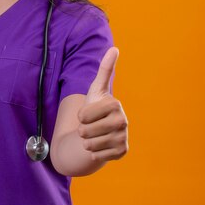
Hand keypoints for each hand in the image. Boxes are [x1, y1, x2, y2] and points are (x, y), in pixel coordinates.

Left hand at [77, 47, 128, 161]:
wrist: (101, 131)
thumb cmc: (96, 107)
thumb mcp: (96, 88)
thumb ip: (104, 69)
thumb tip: (114, 48)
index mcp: (115, 104)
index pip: (82, 116)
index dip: (80, 116)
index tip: (89, 112)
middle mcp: (124, 121)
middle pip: (85, 131)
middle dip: (83, 130)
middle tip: (91, 126)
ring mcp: (124, 138)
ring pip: (90, 144)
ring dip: (87, 141)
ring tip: (95, 135)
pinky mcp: (122, 152)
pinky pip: (96, 155)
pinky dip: (94, 152)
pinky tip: (101, 145)